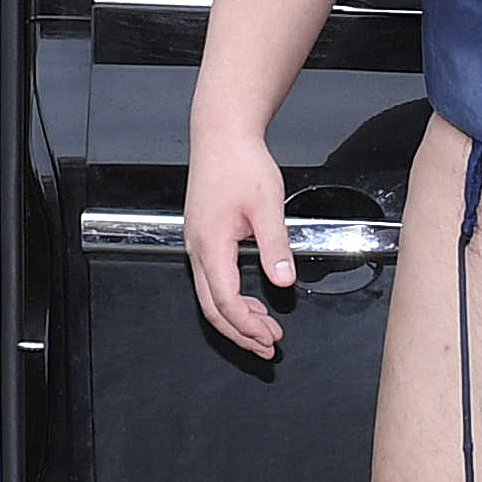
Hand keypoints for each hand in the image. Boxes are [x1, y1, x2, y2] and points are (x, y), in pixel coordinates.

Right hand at [184, 131, 294, 359]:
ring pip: (210, 295)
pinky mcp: (203, 237)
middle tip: (267, 346)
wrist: (221, 134)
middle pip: (212, 307)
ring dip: (236, 317)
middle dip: (240, 333)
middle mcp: (198, 248)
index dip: (247, 327)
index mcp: (211, 244)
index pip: (225, 301)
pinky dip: (231, 298)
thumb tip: (283, 281)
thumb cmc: (240, 162)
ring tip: (264, 329)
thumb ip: (276, 245)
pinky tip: (251, 302)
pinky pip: (212, 279)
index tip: (269, 338)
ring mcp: (197, 244)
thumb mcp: (267, 204)